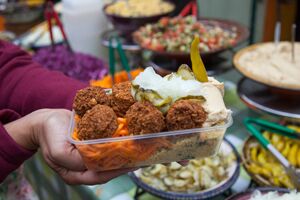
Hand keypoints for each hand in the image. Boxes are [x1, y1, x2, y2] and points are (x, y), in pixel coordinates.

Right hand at [5, 109, 132, 184]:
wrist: (45, 120)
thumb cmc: (50, 134)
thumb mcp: (58, 150)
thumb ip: (75, 160)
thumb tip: (96, 161)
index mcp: (75, 174)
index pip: (100, 176)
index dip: (117, 171)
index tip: (133, 164)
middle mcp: (84, 168)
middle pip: (108, 169)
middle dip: (125, 163)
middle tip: (142, 156)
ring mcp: (88, 158)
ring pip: (109, 160)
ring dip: (124, 154)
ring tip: (139, 149)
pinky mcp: (91, 147)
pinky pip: (106, 148)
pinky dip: (117, 145)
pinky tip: (128, 140)